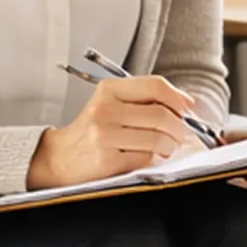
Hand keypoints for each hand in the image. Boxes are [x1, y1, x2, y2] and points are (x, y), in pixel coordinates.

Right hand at [29, 75, 200, 187]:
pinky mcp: (107, 160)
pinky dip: (153, 159)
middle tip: (181, 134)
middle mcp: (105, 110)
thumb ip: (144, 100)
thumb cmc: (92, 130)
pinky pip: (145, 159)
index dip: (179, 98)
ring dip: (170, 146)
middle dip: (180, 128)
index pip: (156, 86)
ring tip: (166, 147)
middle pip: (161, 115)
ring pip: (157, 139)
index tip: (188, 109)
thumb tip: (187, 105)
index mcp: (109, 90)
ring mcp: (105, 135)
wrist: (58, 157)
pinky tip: (148, 157)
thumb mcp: (111, 104)